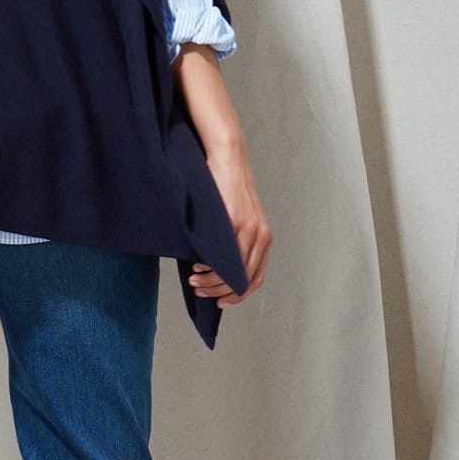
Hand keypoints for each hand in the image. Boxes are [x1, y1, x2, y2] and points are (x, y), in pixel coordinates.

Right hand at [188, 140, 271, 307]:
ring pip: (235, 272)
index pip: (255, 279)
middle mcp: (261, 237)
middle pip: (245, 280)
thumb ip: (231, 241)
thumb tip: (213, 267)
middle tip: (199, 290)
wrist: (227, 157)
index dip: (237, 295)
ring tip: (194, 280)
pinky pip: (226, 256)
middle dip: (220, 292)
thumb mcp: (233, 218)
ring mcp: (250, 229)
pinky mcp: (235, 221)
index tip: (219, 302)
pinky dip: (211, 268)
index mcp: (263, 238)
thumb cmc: (224, 187)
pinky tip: (197, 266)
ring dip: (212, 283)